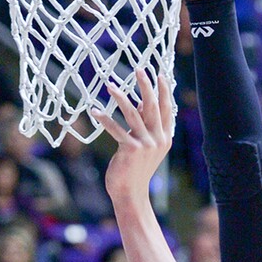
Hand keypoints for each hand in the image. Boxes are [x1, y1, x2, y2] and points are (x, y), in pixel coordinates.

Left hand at [99, 71, 173, 202]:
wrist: (131, 193)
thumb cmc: (135, 169)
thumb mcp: (144, 145)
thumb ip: (144, 126)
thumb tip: (138, 103)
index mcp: (165, 137)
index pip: (166, 109)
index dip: (163, 90)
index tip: (158, 73)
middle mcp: (158, 139)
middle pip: (152, 106)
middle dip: (146, 86)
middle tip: (139, 68)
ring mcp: (146, 144)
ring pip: (134, 114)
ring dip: (121, 97)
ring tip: (109, 84)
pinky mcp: (132, 150)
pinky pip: (117, 130)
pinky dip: (105, 119)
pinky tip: (94, 111)